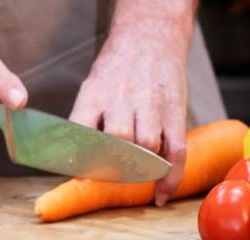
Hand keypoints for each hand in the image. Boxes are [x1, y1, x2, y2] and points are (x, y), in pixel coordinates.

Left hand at [70, 17, 190, 204]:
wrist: (150, 36)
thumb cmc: (117, 69)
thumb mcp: (92, 86)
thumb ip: (85, 120)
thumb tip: (74, 162)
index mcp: (94, 93)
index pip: (83, 132)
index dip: (82, 160)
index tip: (82, 179)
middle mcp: (122, 97)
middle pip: (118, 141)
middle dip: (115, 168)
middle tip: (113, 180)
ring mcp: (151, 104)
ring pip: (147, 146)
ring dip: (141, 169)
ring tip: (137, 177)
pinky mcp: (175, 111)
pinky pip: (176, 150)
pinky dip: (170, 177)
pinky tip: (162, 193)